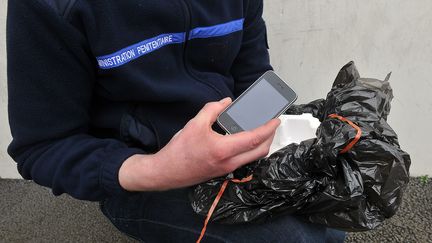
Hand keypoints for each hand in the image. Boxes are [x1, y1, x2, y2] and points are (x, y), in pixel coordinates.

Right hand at [119, 97, 280, 190]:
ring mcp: (227, 169)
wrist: (167, 172)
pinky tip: (244, 139)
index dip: (268, 128)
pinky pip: (244, 160)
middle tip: (272, 124)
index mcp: (224, 150)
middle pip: (260, 151)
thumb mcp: (194, 124)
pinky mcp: (223, 171)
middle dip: (270, 137)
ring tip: (261, 130)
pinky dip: (250, 149)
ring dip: (261, 144)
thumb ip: (212, 109)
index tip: (276, 119)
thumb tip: (226, 102)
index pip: (254, 138)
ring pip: (253, 157)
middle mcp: (229, 162)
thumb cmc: (179, 150)